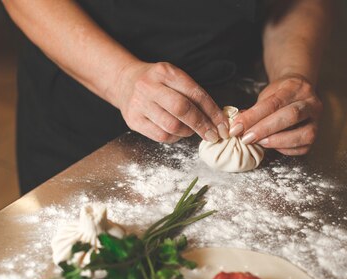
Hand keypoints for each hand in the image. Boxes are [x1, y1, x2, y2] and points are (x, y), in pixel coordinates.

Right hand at [113, 61, 229, 143]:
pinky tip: (177, 132)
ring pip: (172, 126)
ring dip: (188, 132)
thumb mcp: (173, 77)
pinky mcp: (133, 121)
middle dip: (202, 125)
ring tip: (191, 129)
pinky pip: (161, 136)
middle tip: (213, 134)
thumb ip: (192, 93)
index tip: (223, 125)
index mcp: (165, 72)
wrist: (124, 82)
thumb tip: (217, 119)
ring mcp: (139, 104)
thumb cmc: (156, 82)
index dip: (212, 111)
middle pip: (182, 109)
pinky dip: (174, 137)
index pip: (195, 93)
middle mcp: (149, 87)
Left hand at [229, 74, 322, 154]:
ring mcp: (317, 119)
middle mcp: (311, 102)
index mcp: (295, 87)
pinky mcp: (316, 134)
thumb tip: (238, 126)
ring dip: (278, 141)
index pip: (273, 103)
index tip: (237, 128)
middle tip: (246, 138)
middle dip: (265, 129)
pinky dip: (286, 149)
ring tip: (260, 143)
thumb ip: (254, 110)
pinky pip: (303, 147)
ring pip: (303, 134)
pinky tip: (273, 146)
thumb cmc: (280, 94)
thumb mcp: (266, 95)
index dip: (253, 117)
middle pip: (291, 116)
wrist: (299, 91)